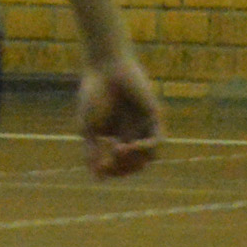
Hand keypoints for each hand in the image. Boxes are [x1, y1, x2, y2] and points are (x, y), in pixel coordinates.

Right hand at [77, 58, 163, 178]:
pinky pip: (157, 141)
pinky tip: (128, 146)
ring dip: (134, 161)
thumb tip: (98, 179)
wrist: (105, 67)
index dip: (112, 172)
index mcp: (118, 137)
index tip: (99, 168)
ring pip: (149, 157)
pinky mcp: (154, 116)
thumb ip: (93, 152)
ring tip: (117, 151)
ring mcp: (145, 126)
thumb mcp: (89, 128)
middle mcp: (134, 134)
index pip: (121, 166)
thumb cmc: (94, 95)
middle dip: (122, 169)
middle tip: (108, 163)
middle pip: (136, 165)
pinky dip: (144, 149)